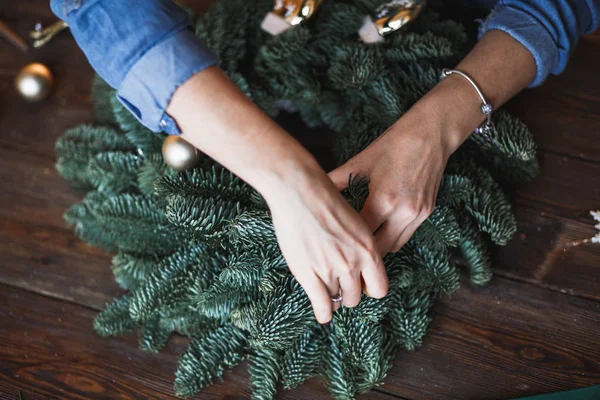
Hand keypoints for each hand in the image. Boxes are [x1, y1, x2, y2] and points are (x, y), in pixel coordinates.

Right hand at [263, 164, 387, 323]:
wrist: (299, 190)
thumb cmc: (324, 198)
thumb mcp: (353, 221)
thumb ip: (357, 244)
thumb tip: (356, 259)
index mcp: (368, 248)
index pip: (380, 286)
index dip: (369, 289)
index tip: (360, 285)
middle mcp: (353, 262)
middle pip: (356, 296)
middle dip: (348, 294)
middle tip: (340, 288)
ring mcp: (331, 270)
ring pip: (338, 299)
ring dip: (333, 299)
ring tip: (327, 296)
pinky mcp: (309, 274)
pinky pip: (321, 304)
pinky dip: (323, 312)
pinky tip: (323, 314)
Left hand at [328, 105, 454, 255]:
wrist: (431, 134)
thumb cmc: (393, 145)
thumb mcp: (360, 162)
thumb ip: (336, 181)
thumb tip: (314, 190)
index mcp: (383, 201)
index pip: (360, 236)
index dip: (346, 240)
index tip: (333, 241)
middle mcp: (403, 213)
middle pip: (378, 249)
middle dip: (362, 251)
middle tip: (345, 249)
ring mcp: (418, 215)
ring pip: (394, 246)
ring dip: (378, 248)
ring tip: (360, 243)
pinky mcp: (427, 212)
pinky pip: (406, 235)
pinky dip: (392, 237)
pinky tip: (378, 230)